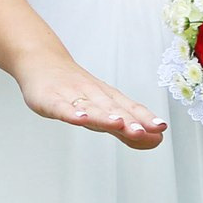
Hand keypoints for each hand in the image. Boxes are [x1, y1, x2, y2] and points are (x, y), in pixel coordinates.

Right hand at [17, 60, 169, 149]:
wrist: (42, 61)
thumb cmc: (76, 89)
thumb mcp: (104, 109)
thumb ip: (127, 129)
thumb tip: (156, 141)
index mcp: (108, 98)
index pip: (129, 108)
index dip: (145, 118)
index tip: (160, 128)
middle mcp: (94, 95)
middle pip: (113, 109)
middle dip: (130, 121)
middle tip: (145, 130)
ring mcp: (72, 96)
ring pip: (91, 107)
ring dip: (105, 116)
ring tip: (119, 124)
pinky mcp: (50, 99)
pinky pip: (61, 107)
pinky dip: (72, 113)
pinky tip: (80, 118)